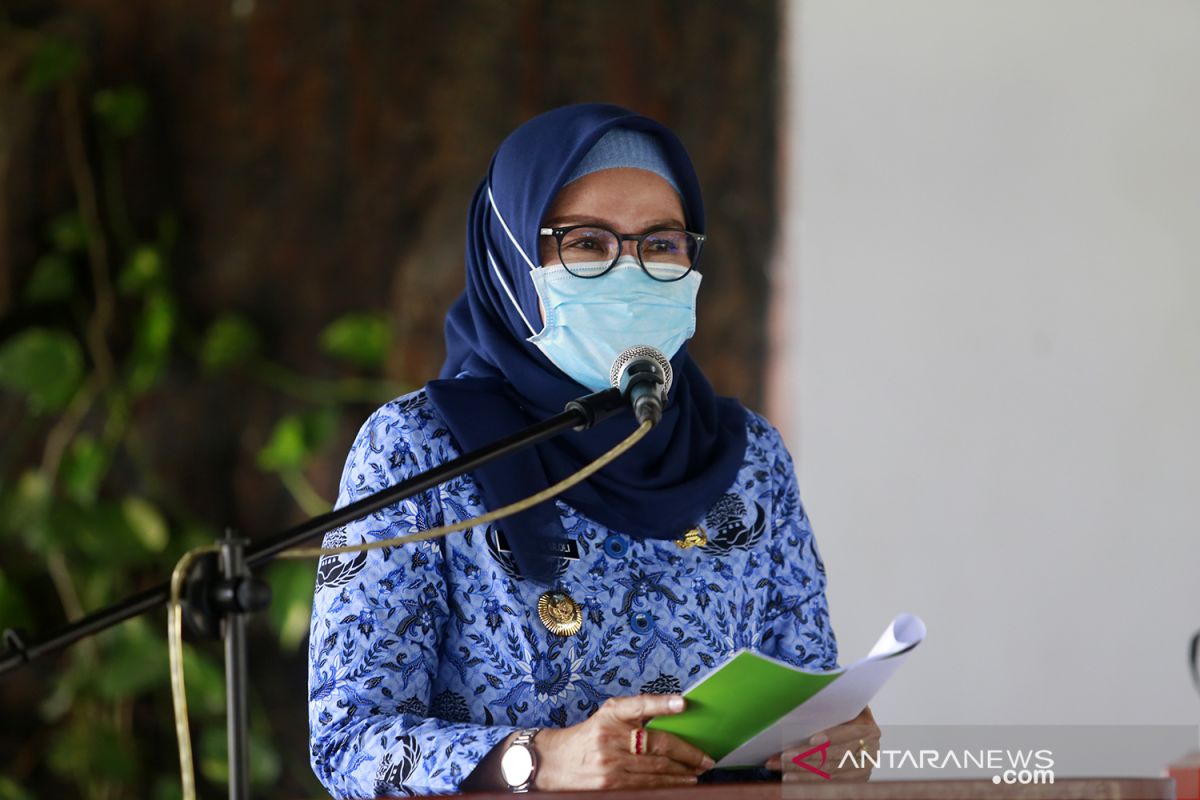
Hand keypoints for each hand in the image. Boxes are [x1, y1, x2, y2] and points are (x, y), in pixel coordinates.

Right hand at [533, 694, 715, 790]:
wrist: (554, 762)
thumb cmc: (587, 736)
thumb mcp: (607, 716)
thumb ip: (635, 714)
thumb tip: (674, 718)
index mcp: (611, 714)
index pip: (639, 705)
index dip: (662, 703)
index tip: (683, 704)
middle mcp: (610, 737)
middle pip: (657, 745)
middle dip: (687, 753)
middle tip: (706, 758)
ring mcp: (610, 764)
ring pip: (655, 770)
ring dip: (682, 773)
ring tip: (697, 773)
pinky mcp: (609, 785)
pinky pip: (645, 786)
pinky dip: (666, 785)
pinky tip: (679, 784)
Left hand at [763, 705, 879, 782]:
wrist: (857, 730)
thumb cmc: (844, 716)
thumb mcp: (842, 707)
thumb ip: (830, 710)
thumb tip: (802, 710)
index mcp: (867, 728)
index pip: (847, 734)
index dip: (831, 737)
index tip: (812, 741)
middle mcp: (869, 750)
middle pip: (835, 756)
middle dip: (807, 757)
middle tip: (784, 757)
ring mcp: (863, 768)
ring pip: (832, 773)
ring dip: (805, 774)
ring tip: (784, 773)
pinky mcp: (856, 780)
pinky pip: (831, 784)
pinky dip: (810, 783)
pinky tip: (794, 782)